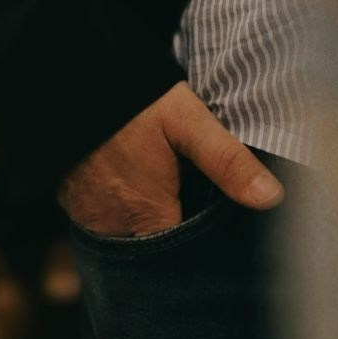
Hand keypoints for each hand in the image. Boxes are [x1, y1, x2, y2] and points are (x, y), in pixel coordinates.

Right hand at [57, 81, 283, 236]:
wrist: (70, 82)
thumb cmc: (131, 102)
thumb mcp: (186, 121)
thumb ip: (226, 161)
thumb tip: (269, 198)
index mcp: (145, 213)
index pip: (177, 256)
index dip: (196, 249)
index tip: (209, 233)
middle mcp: (110, 223)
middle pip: (149, 248)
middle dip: (170, 237)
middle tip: (187, 207)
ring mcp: (84, 212)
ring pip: (122, 235)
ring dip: (140, 225)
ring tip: (160, 198)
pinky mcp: (68, 198)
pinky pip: (98, 219)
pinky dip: (115, 211)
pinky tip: (129, 188)